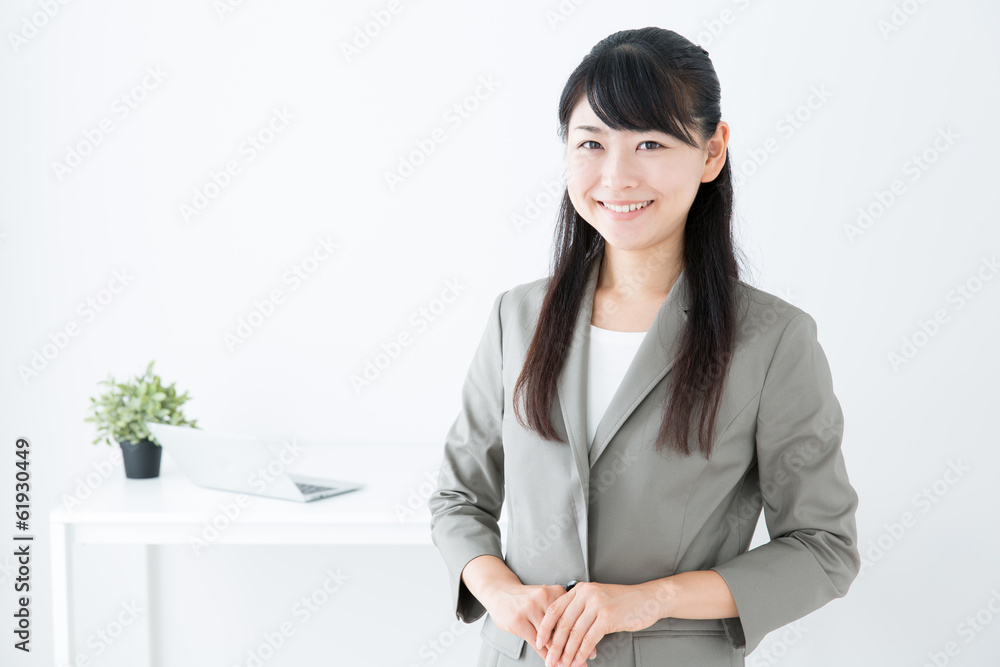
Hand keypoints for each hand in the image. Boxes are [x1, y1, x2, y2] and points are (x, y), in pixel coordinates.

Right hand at [484, 583, 598, 664]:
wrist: (500, 592)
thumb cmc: (525, 598)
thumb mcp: (546, 599)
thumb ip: (561, 613)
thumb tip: (581, 634)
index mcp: (555, 591)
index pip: (573, 617)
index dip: (584, 636)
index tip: (591, 650)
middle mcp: (544, 598)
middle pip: (563, 628)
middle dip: (573, 648)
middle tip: (582, 662)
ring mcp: (530, 609)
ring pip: (550, 637)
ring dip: (560, 654)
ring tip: (567, 664)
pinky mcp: (519, 620)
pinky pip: (536, 641)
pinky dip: (545, 654)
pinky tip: (551, 661)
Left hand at [534, 581, 667, 666]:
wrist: (648, 599)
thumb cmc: (623, 602)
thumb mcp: (597, 599)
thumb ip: (581, 609)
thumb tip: (563, 631)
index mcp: (580, 590)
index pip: (555, 609)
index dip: (545, 627)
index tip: (539, 642)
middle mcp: (586, 594)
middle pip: (563, 623)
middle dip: (554, 645)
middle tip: (549, 659)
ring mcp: (597, 605)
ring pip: (575, 633)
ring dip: (567, 652)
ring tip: (562, 664)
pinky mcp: (608, 617)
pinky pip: (589, 638)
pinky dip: (581, 652)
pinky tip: (578, 661)